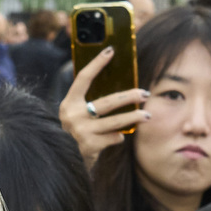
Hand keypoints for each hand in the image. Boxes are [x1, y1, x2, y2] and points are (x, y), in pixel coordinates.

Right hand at [58, 48, 147, 168]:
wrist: (63, 160)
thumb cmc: (76, 132)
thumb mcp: (77, 115)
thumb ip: (89, 103)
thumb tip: (120, 88)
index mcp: (69, 103)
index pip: (83, 78)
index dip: (96, 64)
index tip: (110, 51)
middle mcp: (73, 116)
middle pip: (107, 102)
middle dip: (129, 97)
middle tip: (144, 93)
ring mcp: (81, 132)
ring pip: (115, 121)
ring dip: (133, 118)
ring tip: (146, 115)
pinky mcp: (89, 146)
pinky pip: (113, 138)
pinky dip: (118, 137)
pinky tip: (120, 136)